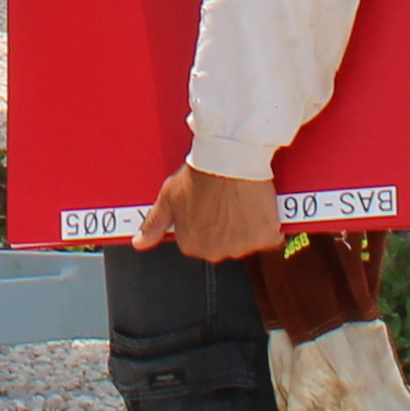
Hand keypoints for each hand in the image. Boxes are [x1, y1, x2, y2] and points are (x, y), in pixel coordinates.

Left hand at [158, 164, 280, 264]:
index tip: (211, 205)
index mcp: (191, 245)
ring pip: (247, 243)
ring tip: (242, 202)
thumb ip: (153, 224)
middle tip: (227, 202)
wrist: (229, 158)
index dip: (208, 222)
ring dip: (248, 228)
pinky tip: (261, 208)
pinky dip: (269, 227)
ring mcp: (240, 247)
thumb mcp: (169, 196)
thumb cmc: (199, 174)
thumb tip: (139, 244)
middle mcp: (214, 252)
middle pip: (224, 245)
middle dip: (227, 228)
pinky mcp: (264, 238)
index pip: (200, 242)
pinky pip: (270, 238)